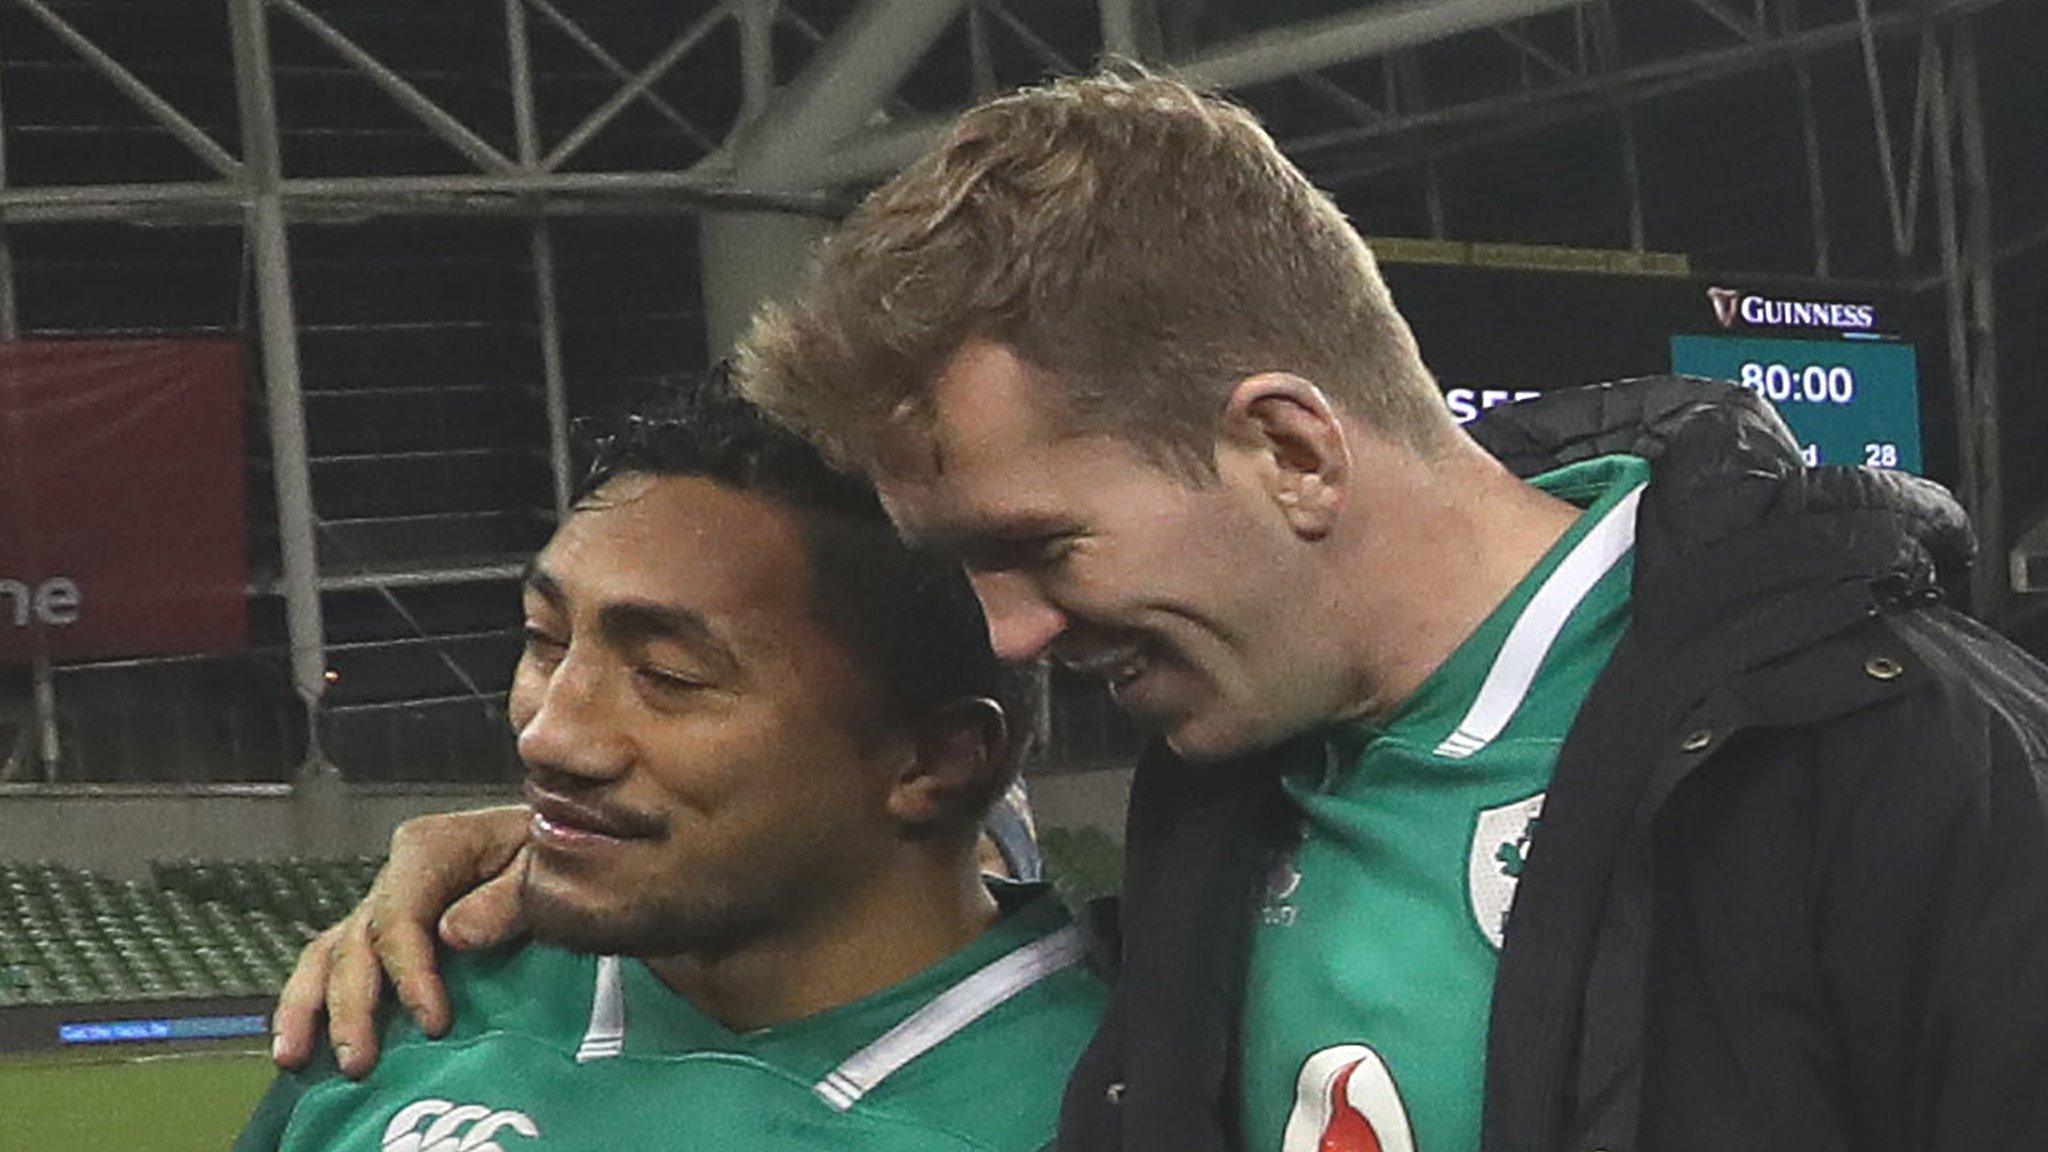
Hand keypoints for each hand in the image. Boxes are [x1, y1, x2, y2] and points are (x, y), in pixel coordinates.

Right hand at [270, 805, 531, 1077]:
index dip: (411, 973)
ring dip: (310, 1007)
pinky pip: (336, 963)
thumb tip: (452, 935)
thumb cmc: (555, 855)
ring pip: (331, 952)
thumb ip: (507, 899)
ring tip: (293, 1058)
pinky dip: (313, 1001)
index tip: (434, 1023)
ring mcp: (385, 903)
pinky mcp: (383, 930)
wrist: (560, 847)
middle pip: (360, 941)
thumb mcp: (544, 867)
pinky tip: (298, 1044)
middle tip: (359, 1061)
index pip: (402, 915)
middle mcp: (398, 874)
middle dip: (353, 1004)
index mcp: (431, 847)